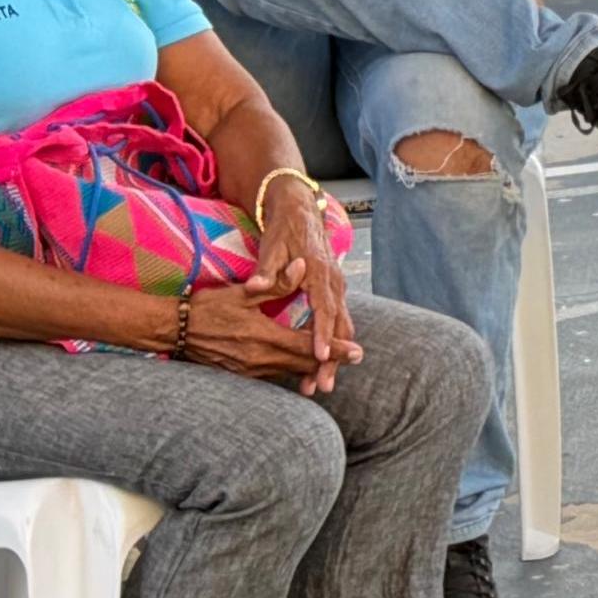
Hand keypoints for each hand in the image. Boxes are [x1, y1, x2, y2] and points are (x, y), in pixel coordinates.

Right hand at [183, 275, 356, 393]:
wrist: (173, 330)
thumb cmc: (207, 307)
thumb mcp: (242, 292)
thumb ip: (275, 282)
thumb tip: (302, 266)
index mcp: (264, 337)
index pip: (308, 345)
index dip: (335, 348)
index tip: (357, 351)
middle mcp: (260, 359)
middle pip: (304, 363)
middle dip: (331, 361)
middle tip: (355, 357)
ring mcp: (250, 370)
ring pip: (290, 371)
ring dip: (312, 367)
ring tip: (333, 364)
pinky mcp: (241, 374)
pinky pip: (274, 374)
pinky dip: (292, 370)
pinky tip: (302, 367)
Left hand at [248, 177, 358, 385]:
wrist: (301, 211)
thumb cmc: (284, 230)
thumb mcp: (272, 246)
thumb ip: (267, 269)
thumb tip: (257, 285)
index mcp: (320, 274)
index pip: (324, 310)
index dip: (323, 334)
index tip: (320, 356)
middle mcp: (334, 283)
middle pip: (339, 326)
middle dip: (333, 358)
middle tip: (323, 385)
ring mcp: (336, 288)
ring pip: (341, 327)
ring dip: (333, 357)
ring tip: (320, 384)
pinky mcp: (332, 293)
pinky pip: (335, 322)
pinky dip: (329, 343)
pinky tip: (318, 363)